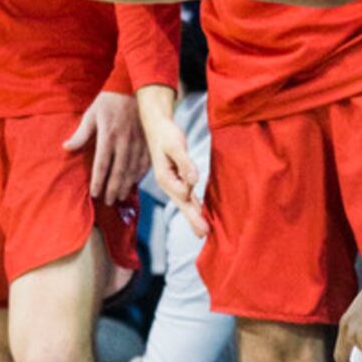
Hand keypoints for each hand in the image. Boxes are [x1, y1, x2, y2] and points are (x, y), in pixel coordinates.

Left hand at [63, 90, 148, 204]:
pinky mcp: (147, 141)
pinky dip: (139, 175)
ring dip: (126, 185)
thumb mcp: (91, 114)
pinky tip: (134, 182)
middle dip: (113, 189)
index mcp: (109, 136)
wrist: (132, 87)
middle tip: (108, 202)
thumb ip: (80, 134)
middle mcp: (124, 142)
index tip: (95, 194)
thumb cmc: (109, 102)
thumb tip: (66, 147)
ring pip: (133, 170)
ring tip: (120, 197)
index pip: (102, 165)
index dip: (98, 181)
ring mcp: (138, 142)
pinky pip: (145, 162)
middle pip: (119, 172)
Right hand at [145, 111, 207, 238]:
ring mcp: (173, 184)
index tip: (191, 173)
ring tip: (203, 232)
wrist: (158, 128)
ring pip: (185, 204)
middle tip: (204, 234)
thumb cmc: (166, 134)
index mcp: (164, 178)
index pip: (183, 191)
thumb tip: (193, 180)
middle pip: (182, 205)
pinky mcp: (179, 180)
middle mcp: (168, 184)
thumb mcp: (175, 145)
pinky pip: (188, 197)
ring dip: (194, 217)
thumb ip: (185, 163)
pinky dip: (194, 207)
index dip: (190, 186)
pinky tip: (200, 215)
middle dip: (193, 219)